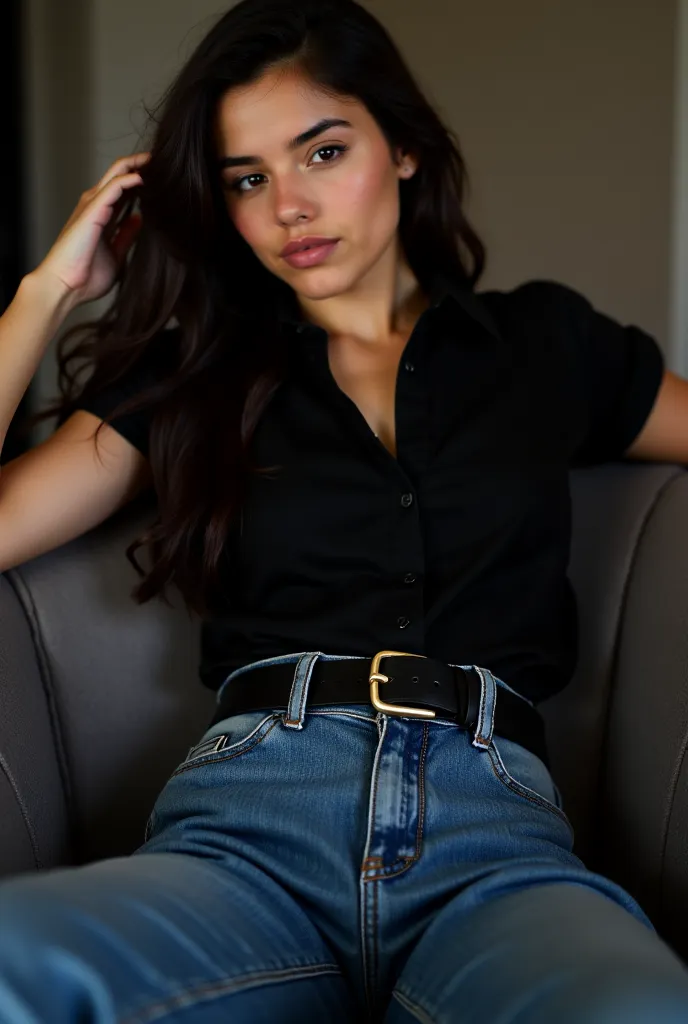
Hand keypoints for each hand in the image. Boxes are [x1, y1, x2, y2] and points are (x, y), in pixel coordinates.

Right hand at [34, 151, 150, 308]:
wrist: (65, 286)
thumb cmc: (85, 275)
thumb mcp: (115, 253)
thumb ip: (126, 235)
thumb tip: (138, 219)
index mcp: (102, 215)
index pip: (123, 188)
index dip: (141, 179)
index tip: (162, 178)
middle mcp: (96, 205)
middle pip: (119, 174)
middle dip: (140, 165)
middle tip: (163, 161)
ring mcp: (93, 205)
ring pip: (117, 173)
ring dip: (137, 165)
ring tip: (157, 161)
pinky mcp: (92, 210)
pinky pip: (114, 187)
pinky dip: (129, 179)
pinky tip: (144, 177)